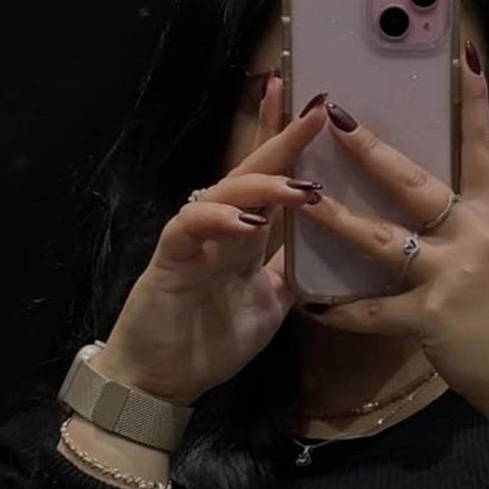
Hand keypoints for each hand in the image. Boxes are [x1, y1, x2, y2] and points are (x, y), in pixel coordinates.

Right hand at [97, 81, 327, 406]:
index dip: (290, 142)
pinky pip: (191, 228)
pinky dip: (218, 220)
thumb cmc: (210, 343)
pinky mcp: (171, 258)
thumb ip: (290, 273)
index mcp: (246, 238)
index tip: (319, 107)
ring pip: (226, 194)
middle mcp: (222, 230)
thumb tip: (326, 250)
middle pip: (252, 173)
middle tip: (316, 111)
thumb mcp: (269, 306)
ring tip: (298, 184)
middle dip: (282, 139)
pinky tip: (245, 220)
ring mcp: (195, 240)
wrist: (162, 382)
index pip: (271, 180)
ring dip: (263, 186)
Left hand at [293, 43, 488, 422]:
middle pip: (416, 184)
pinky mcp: (431, 317)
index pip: (482, 150)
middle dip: (372, 150)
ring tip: (303, 198)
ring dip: (340, 218)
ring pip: (385, 240)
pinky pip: (375, 312)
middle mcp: (476, 237)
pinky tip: (312, 305)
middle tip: (336, 116)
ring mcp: (452, 276)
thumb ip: (471, 231)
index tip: (461, 56)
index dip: (474, 103)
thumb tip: (433, 208)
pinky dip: (341, 311)